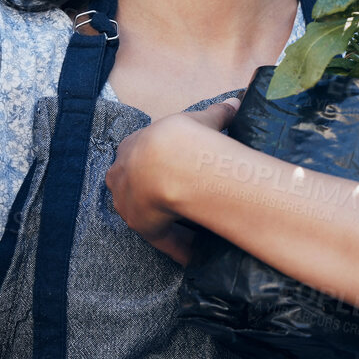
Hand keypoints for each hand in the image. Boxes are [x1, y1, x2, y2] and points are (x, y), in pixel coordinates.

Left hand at [105, 97, 241, 264]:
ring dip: (164, 220)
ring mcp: (128, 203)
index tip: (173, 172)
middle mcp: (122, 175)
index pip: (139, 158)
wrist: (171, 161)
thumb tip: (236, 102)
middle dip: (151, 194)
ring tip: (190, 226)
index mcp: (132, 146)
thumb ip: (218, 113)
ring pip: (146, 213)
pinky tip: (194, 257)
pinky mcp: (141, 226)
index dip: (156, 165)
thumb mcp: (202, 119)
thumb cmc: (184, 136)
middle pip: (135, 187)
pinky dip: (178, 247)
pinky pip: (161, 239)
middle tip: (180, 200)